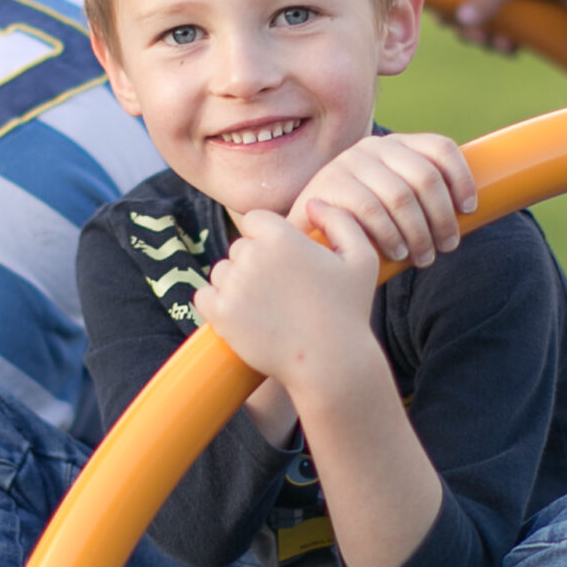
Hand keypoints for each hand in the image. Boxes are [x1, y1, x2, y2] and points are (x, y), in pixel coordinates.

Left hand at [194, 205, 383, 395]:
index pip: (257, 220)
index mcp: (282, 237)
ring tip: (265, 309)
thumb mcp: (361, 259)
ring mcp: (234, 285)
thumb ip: (340, 221)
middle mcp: (253, 256)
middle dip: (255, 264)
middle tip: (280, 292)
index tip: (285, 262)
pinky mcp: (220, 314)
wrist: (330, 364)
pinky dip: (217, 306)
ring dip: (236, 286)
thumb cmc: (349, 311)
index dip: (269, 238)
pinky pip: (204, 297)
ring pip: (221, 273)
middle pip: (239, 248)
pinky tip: (241, 317)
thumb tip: (313, 203)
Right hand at [291, 132, 477, 269]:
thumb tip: (471, 213)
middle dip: (443, 216)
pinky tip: (398, 253)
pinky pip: (372, 211)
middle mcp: (373, 147)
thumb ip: (422, 198)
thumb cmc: (360, 225)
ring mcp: (348, 163)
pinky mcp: (328, 185)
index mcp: (395, 145)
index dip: (462, 177)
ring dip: (420, 233)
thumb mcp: (393, 202)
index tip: (469, 210)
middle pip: (425, 176)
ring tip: (424, 257)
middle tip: (447, 246)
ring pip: (402, 197)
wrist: (305, 235)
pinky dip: (391, 236)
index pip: (440, 147)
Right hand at [443, 0, 566, 55]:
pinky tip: (514, 49)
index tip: (456, 26)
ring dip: (488, 41)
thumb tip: (462, 20)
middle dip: (471, 31)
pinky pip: (500, 33)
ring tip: (505, 47)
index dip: (449, 7)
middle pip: (463, 10)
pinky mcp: (520, 14)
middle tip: (484, 41)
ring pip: (481, 25)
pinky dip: (502, 44)